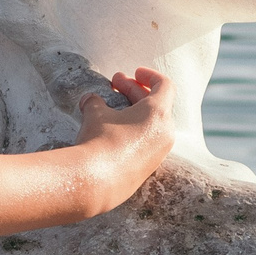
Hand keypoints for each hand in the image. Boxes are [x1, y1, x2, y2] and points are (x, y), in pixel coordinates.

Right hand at [74, 67, 175, 211]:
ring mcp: (159, 153)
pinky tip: (112, 131)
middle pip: (157, 104)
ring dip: (134, 112)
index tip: (133, 72)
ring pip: (152, 124)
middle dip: (134, 91)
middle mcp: (165, 132)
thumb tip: (90, 100)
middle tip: (114, 84)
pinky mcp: (149, 168)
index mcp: (158, 113)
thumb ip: (95, 102)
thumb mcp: (95, 114)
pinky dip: (134, 131)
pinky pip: (147, 142)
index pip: (164, 86)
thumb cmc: (99, 141)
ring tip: (110, 108)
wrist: (96, 182)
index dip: (149, 75)